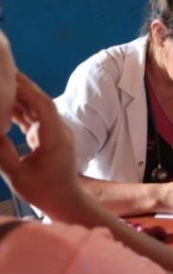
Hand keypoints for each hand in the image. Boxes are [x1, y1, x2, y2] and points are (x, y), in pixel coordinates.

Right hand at [0, 73, 79, 210]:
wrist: (65, 201)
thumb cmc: (44, 192)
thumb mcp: (18, 176)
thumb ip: (2, 154)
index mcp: (55, 137)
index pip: (44, 106)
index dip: (28, 90)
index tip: (11, 77)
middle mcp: (58, 130)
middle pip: (41, 102)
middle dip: (22, 87)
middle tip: (1, 72)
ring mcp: (55, 132)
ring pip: (36, 110)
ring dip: (19, 98)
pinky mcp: (48, 137)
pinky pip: (34, 119)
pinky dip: (19, 112)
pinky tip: (3, 105)